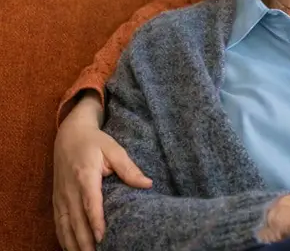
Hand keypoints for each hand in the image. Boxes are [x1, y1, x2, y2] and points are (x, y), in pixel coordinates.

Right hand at [53, 95, 151, 250]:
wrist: (69, 135)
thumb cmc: (95, 142)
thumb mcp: (114, 149)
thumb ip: (129, 168)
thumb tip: (148, 184)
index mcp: (85, 175)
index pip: (90, 203)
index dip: (95, 222)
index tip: (102, 238)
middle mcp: (70, 189)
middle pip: (77, 220)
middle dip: (85, 240)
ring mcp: (61, 196)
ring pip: (65, 225)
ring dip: (74, 243)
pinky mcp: (57, 200)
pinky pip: (58, 223)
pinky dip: (64, 238)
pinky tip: (72, 249)